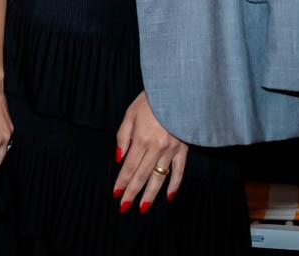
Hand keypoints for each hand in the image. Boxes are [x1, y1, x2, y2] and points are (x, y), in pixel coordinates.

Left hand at [114, 91, 187, 212]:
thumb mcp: (130, 113)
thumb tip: (119, 158)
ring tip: (143, 207)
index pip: (129, 166)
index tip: (116, 194)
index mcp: (141, 138)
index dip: (122, 182)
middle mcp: (156, 147)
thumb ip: (123, 137)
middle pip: (142, 175)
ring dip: (150, 194)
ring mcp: (171, 150)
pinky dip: (174, 184)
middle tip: (125, 207)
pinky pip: (179, 170)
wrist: (178, 91)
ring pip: (159, 177)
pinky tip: (168, 196)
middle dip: (132, 192)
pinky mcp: (183, 149)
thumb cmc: (152, 99)